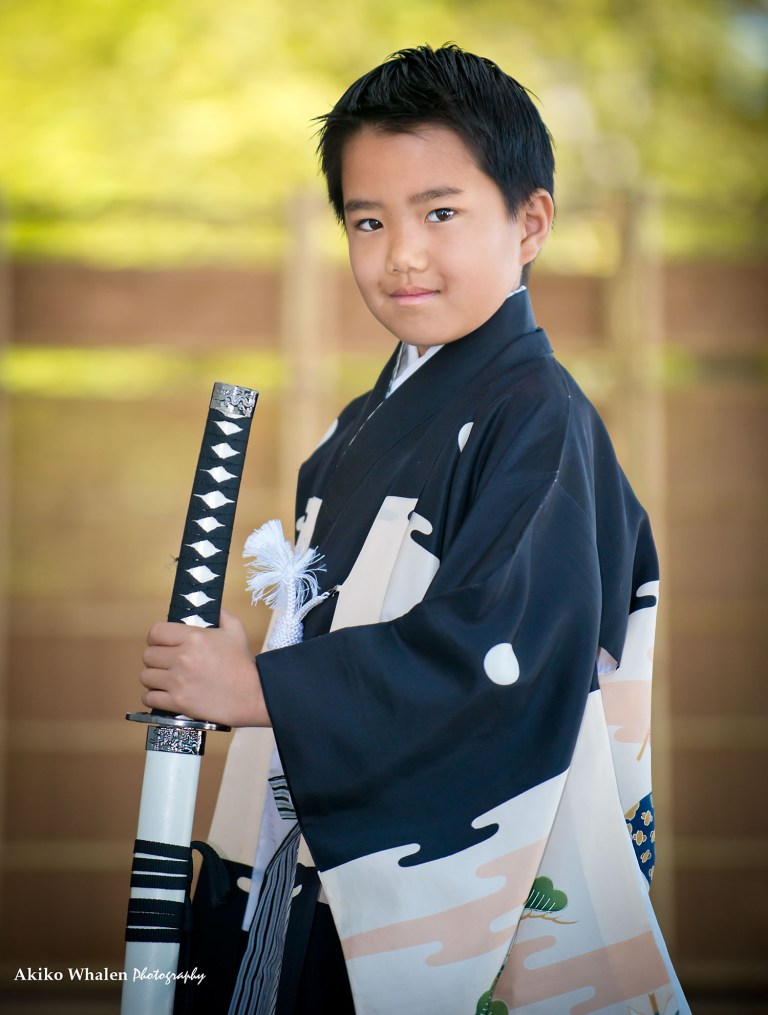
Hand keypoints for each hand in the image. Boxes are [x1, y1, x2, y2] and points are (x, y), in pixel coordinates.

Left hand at [140, 609, 269, 726]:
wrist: (252, 695)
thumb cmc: (243, 663)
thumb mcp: (235, 630)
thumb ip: (219, 614)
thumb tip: (208, 607)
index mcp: (193, 637)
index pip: (155, 632)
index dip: (156, 638)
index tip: (162, 644)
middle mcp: (182, 658)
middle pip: (147, 655)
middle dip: (155, 659)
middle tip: (166, 663)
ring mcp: (178, 681)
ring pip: (146, 677)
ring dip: (154, 678)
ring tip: (165, 679)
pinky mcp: (177, 702)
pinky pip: (149, 698)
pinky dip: (154, 697)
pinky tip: (164, 695)